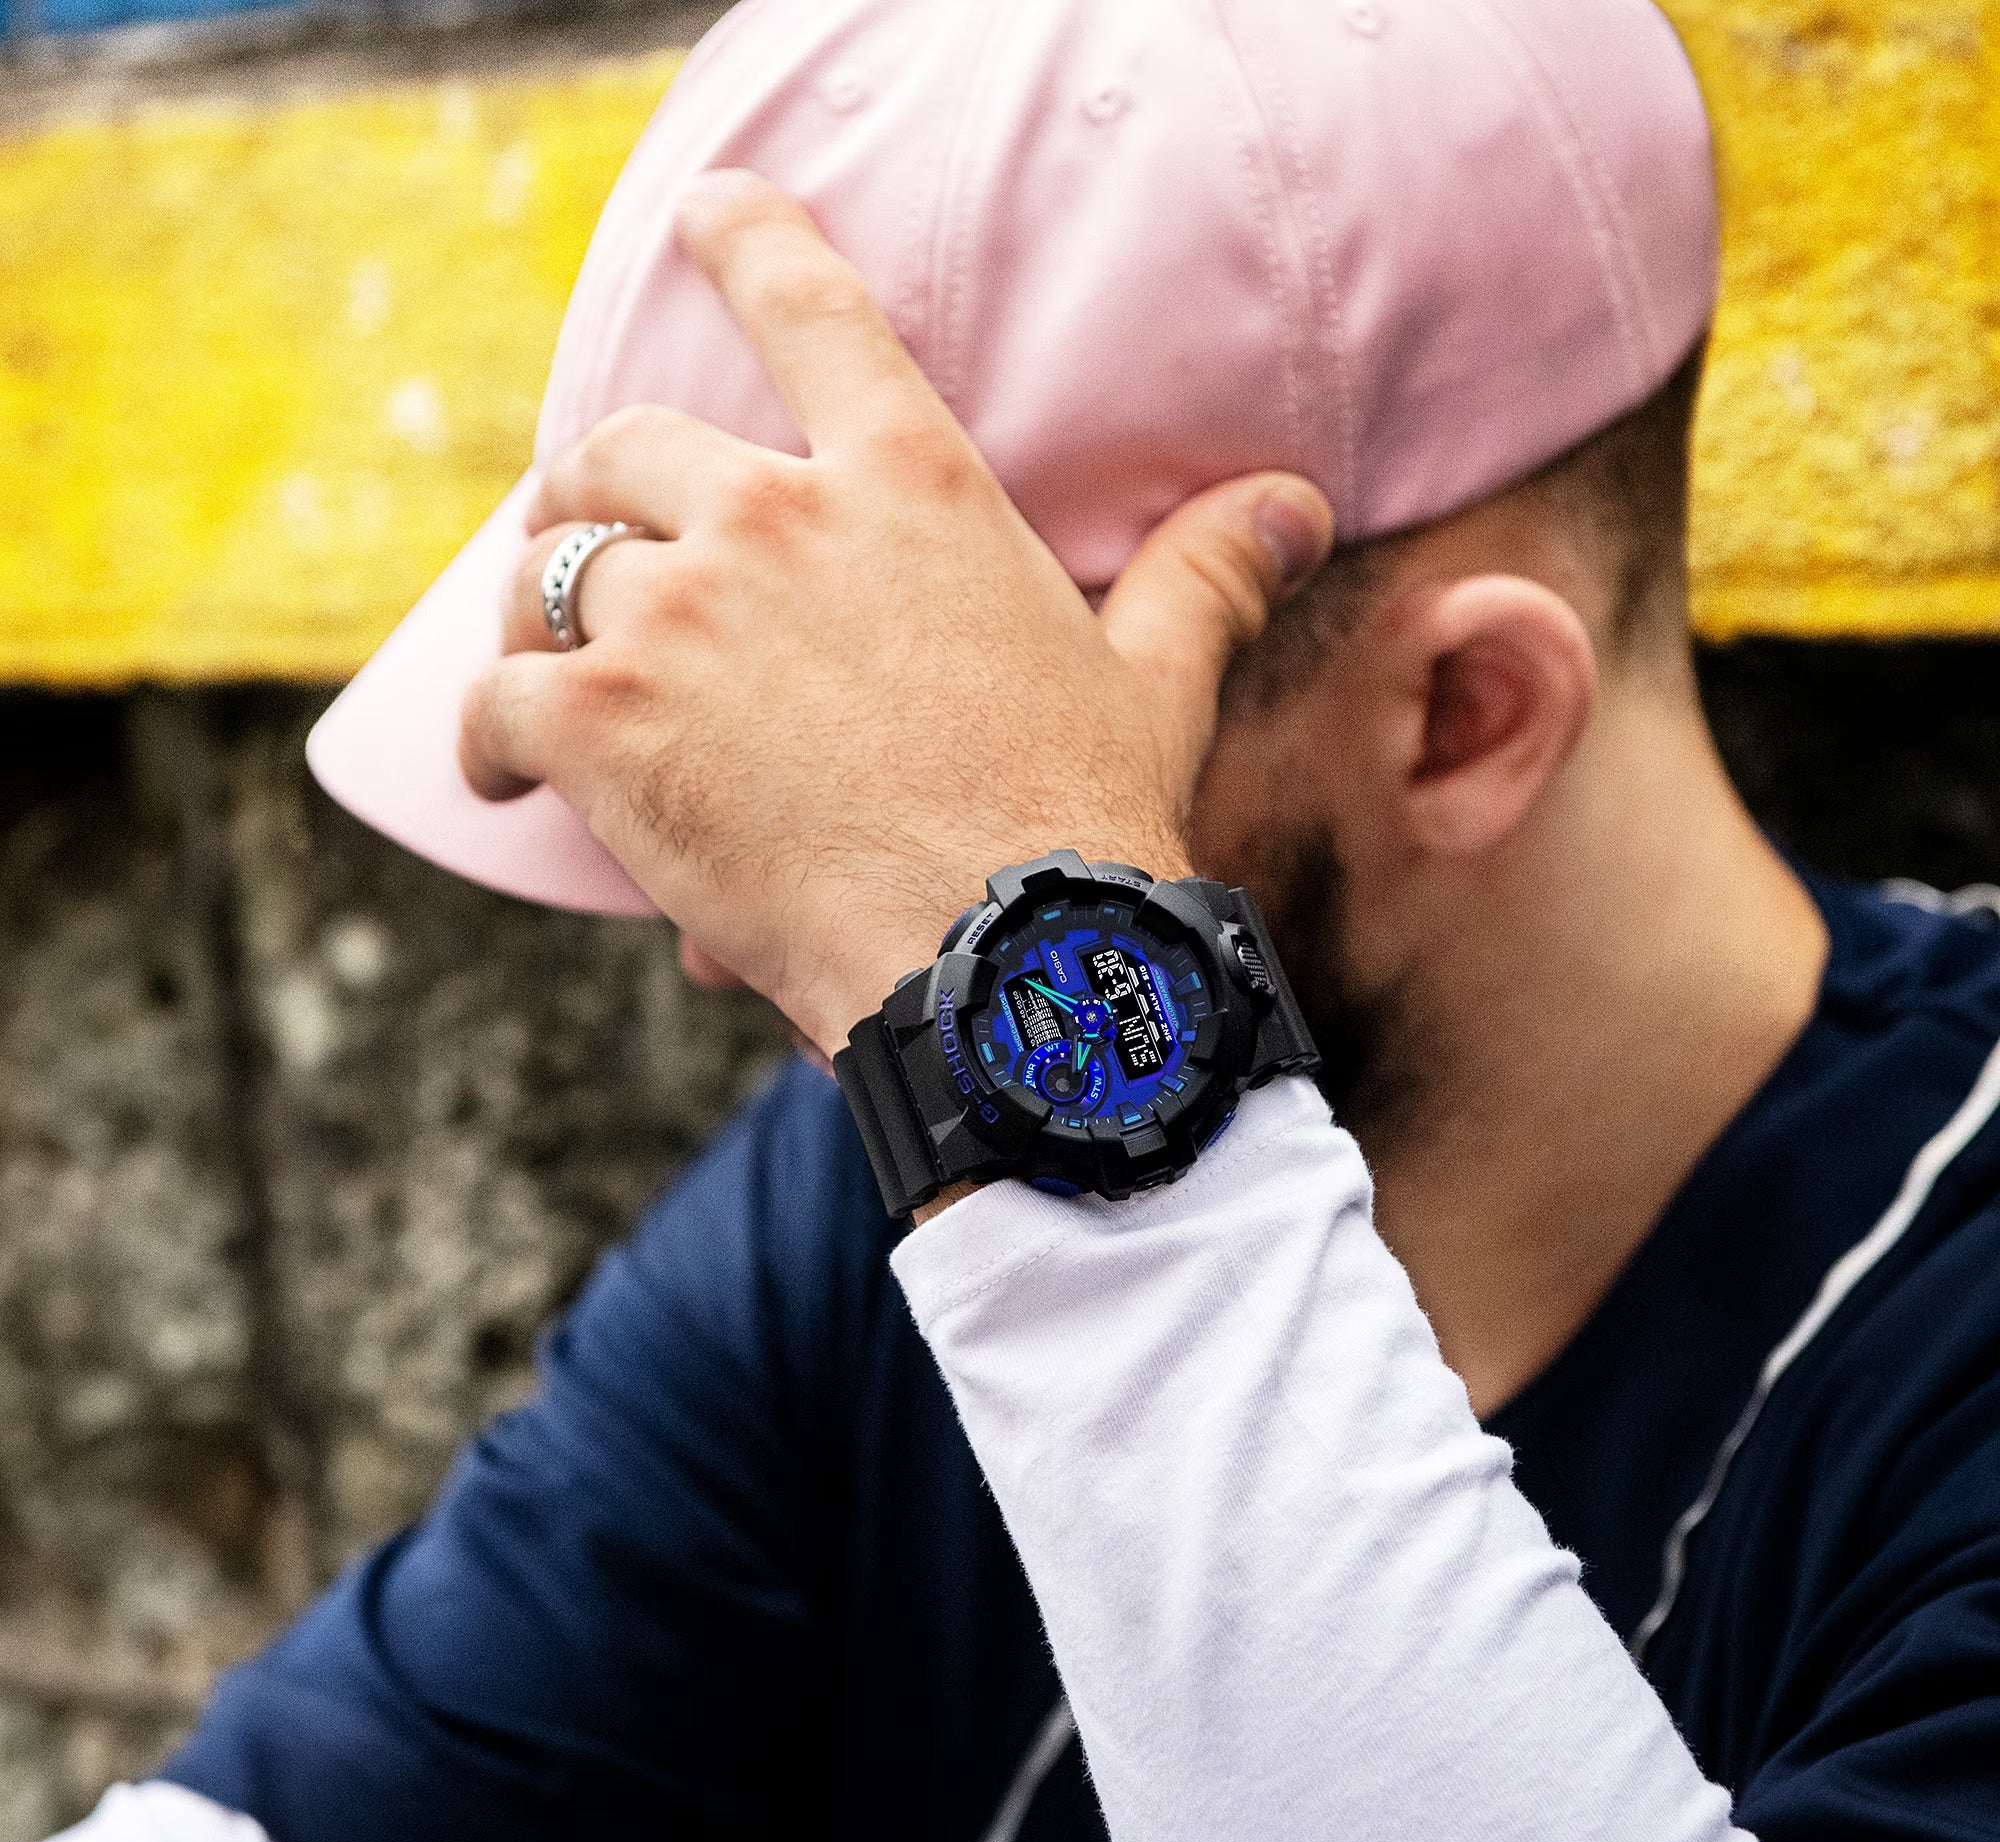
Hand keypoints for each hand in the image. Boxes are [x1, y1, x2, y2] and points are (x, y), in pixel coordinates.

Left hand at [462, 170, 1331, 1055]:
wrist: (1001, 968)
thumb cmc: (1083, 824)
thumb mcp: (1154, 682)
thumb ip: (1203, 573)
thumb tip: (1296, 503)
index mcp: (908, 483)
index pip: (810, 310)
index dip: (749, 239)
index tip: (708, 210)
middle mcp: (773, 519)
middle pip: (628, 449)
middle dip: (593, 482)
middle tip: (583, 524)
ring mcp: (676, 617)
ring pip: (549, 577)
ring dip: (535, 617)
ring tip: (537, 665)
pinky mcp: (602, 726)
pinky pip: (497, 702)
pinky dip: (487, 735)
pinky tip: (497, 770)